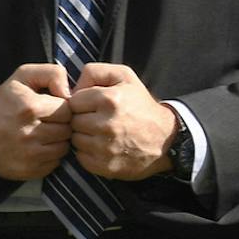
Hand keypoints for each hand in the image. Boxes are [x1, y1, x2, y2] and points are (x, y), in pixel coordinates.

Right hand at [0, 63, 72, 180]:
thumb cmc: (3, 101)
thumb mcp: (23, 76)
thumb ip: (52, 73)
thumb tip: (70, 93)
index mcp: (30, 108)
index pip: (67, 111)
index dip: (60, 108)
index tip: (49, 108)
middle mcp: (29, 134)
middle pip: (66, 130)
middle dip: (59, 124)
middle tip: (45, 121)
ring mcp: (28, 156)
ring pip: (63, 148)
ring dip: (56, 141)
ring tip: (41, 133)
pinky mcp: (27, 171)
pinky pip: (54, 163)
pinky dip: (49, 155)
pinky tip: (36, 147)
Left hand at [68, 62, 176, 179]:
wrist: (165, 139)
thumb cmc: (140, 105)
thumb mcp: (124, 76)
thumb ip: (94, 72)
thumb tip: (72, 88)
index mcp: (110, 100)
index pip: (74, 101)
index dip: (82, 103)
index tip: (93, 106)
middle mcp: (107, 125)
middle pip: (73, 121)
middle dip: (82, 119)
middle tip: (98, 119)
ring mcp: (106, 148)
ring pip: (75, 139)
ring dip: (84, 136)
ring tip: (101, 132)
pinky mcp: (106, 166)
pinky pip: (81, 157)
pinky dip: (88, 152)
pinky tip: (102, 146)